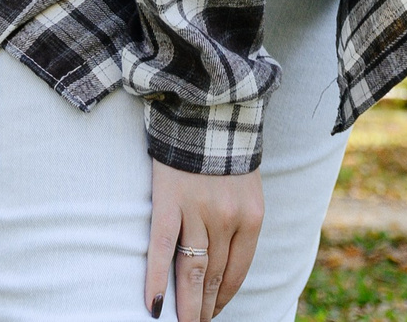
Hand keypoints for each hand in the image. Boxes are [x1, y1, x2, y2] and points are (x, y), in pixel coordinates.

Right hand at [146, 161, 261, 319]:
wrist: (206, 105)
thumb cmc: (226, 148)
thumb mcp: (246, 186)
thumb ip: (239, 221)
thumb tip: (224, 261)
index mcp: (252, 215)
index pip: (237, 271)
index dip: (225, 297)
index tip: (216, 312)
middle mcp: (228, 217)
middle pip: (214, 276)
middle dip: (205, 307)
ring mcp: (198, 210)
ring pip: (191, 270)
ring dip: (186, 304)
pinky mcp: (169, 201)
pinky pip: (161, 248)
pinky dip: (156, 279)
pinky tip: (154, 306)